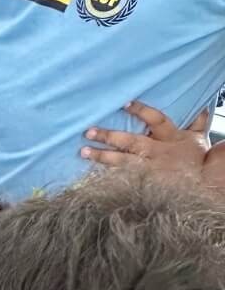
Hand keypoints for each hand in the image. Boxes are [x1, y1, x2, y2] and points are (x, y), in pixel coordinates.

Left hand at [82, 100, 207, 177]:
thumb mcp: (198, 138)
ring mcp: (150, 170)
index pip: (155, 120)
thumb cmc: (197, 159)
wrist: (206, 186)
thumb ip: (196, 121)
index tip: (124, 103)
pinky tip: (90, 174)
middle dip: (110, 137)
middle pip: (132, 142)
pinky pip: (123, 180)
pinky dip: (108, 177)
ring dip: (102, 157)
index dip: (141, 111)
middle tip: (89, 132)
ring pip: (123, 162)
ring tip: (83, 152)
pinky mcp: (145, 184)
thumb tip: (201, 105)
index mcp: (171, 137)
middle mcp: (158, 153)